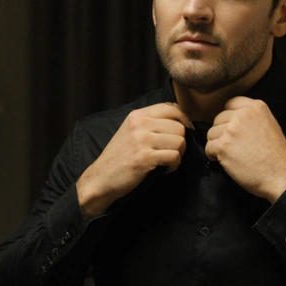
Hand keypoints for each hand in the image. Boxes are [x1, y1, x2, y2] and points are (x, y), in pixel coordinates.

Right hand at [77, 102, 193, 217]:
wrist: (101, 178)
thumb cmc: (119, 158)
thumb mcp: (131, 132)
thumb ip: (150, 122)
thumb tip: (180, 120)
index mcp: (137, 115)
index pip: (172, 108)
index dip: (184, 120)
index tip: (182, 133)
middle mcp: (139, 124)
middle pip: (179, 126)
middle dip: (180, 142)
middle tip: (170, 153)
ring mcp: (141, 140)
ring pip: (180, 141)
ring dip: (178, 154)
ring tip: (166, 162)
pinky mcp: (144, 157)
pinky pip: (174, 156)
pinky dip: (173, 165)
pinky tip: (164, 169)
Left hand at [205, 96, 285, 201]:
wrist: (280, 174)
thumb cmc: (276, 154)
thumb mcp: (269, 124)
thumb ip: (251, 117)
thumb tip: (233, 118)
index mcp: (255, 107)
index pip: (231, 103)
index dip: (229, 117)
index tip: (231, 127)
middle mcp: (242, 115)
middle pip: (218, 119)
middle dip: (222, 132)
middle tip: (233, 145)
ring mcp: (231, 130)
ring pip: (211, 133)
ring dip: (217, 144)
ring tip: (231, 153)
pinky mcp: (223, 146)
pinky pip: (208, 147)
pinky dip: (213, 155)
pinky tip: (224, 160)